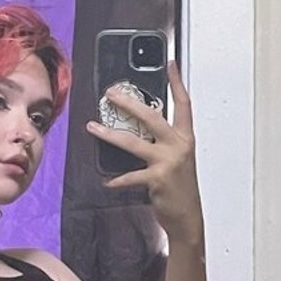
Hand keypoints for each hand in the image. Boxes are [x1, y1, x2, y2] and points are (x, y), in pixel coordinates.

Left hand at [87, 61, 202, 240]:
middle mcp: (178, 145)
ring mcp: (169, 161)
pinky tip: (107, 182)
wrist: (188, 217)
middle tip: (111, 93)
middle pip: (152, 116)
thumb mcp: (177, 159)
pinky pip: (130, 176)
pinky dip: (117, 180)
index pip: (183, 103)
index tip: (170, 64)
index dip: (177, 82)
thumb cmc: (181, 188)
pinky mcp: (158, 179)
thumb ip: (163, 142)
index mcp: (185, 137)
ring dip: (110, 135)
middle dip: (129, 102)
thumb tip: (139, 128)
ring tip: (92, 128)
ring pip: (134, 142)